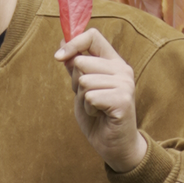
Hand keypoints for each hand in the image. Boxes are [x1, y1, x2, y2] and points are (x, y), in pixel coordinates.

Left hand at [54, 29, 147, 173]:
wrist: (114, 146)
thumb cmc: (98, 118)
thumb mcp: (82, 90)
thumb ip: (75, 68)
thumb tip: (62, 43)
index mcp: (113, 62)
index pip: (93, 36)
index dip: (72, 43)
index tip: (58, 57)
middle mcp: (122, 69)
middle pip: (81, 62)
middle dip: (76, 84)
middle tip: (89, 99)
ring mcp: (125, 84)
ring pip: (84, 81)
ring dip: (83, 100)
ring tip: (96, 109)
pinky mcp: (123, 100)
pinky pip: (91, 97)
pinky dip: (89, 110)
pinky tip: (100, 116)